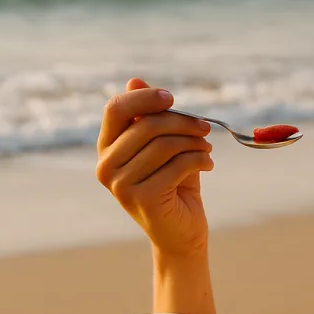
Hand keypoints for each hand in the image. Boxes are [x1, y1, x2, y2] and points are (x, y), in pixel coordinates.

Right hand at [96, 78, 214, 254]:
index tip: (172, 99)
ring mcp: (120, 184)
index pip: (116, 109)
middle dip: (184, 122)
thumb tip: (134, 80)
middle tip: (206, 129)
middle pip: (147, 124)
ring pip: (166, 144)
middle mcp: (105, 166)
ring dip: (195, 143)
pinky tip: (208, 165)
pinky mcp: (142, 198)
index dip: (145, 98)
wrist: (181, 233)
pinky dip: (200, 160)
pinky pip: (178, 165)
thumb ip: (150, 116)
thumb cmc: (173, 184)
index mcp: (106, 148)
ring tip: (207, 150)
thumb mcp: (163, 145)